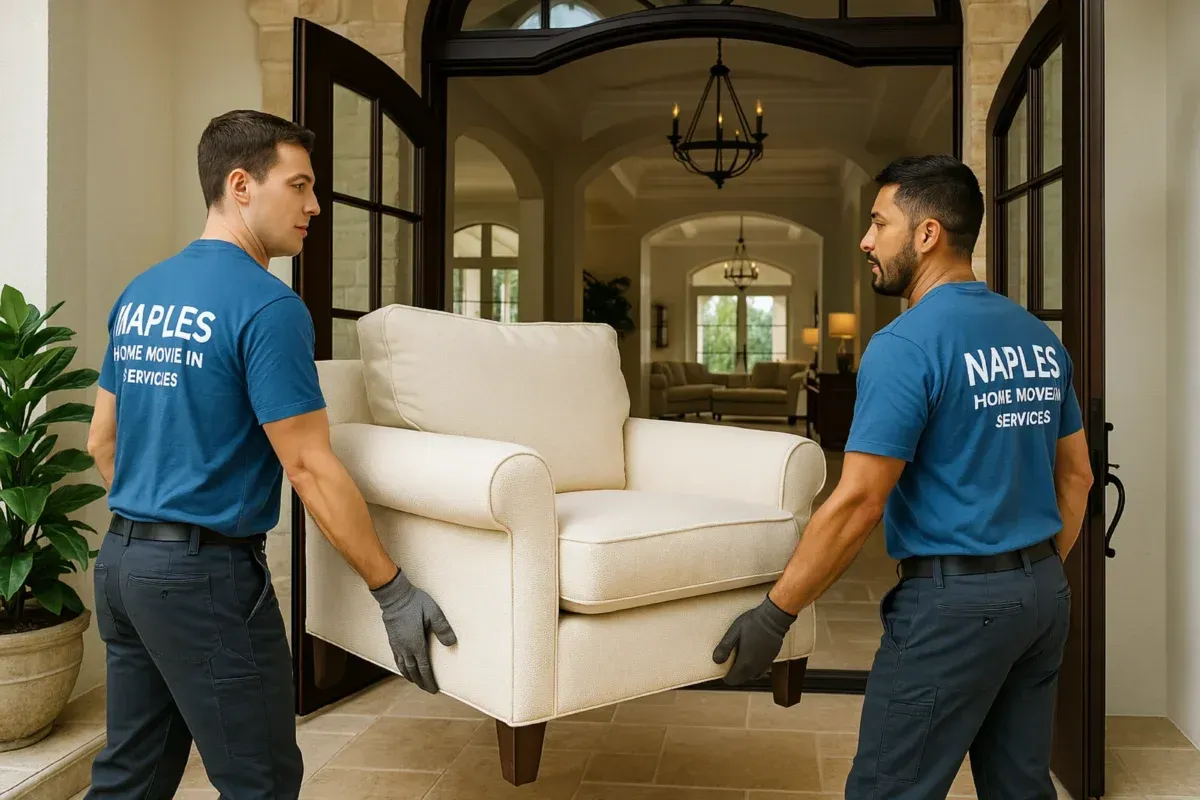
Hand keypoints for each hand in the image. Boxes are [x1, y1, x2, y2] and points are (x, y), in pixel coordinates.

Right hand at [370, 567, 456, 692]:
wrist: (395, 596)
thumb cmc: (415, 603)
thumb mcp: (433, 612)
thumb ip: (442, 628)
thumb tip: (451, 643)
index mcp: (416, 644)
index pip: (424, 668)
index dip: (429, 680)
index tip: (434, 690)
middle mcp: (405, 648)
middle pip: (413, 671)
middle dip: (421, 682)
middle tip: (428, 689)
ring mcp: (397, 645)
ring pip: (403, 667)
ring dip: (411, 677)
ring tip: (417, 683)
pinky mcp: (392, 640)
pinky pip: (397, 659)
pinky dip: (402, 668)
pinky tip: (404, 668)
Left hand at [712, 594, 795, 684]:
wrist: (773, 618)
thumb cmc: (753, 623)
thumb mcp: (734, 632)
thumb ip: (724, 647)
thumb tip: (716, 661)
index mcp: (746, 662)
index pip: (733, 680)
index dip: (726, 676)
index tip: (723, 667)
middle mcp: (756, 667)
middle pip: (742, 679)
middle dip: (735, 674)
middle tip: (730, 662)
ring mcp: (765, 664)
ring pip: (753, 676)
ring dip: (745, 672)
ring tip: (740, 659)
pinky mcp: (772, 659)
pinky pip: (761, 670)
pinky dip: (755, 668)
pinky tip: (752, 656)